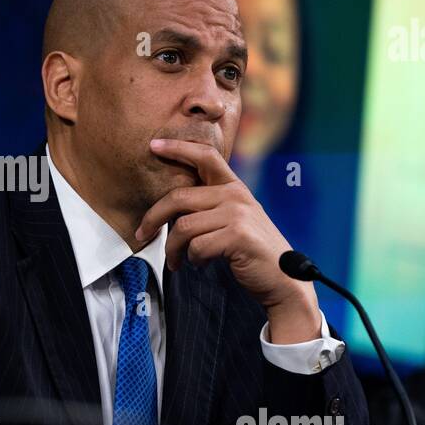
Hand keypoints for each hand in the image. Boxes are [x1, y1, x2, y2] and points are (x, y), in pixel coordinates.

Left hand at [135, 137, 321, 342]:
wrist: (283, 279)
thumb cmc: (251, 252)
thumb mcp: (235, 220)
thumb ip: (211, 208)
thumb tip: (170, 210)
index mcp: (234, 188)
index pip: (205, 157)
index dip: (179, 148)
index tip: (155, 145)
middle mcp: (236, 195)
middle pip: (179, 197)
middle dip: (154, 217)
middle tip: (141, 233)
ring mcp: (238, 214)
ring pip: (183, 226)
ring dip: (173, 249)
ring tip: (176, 261)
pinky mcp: (237, 236)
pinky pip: (196, 246)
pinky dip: (192, 258)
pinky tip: (200, 263)